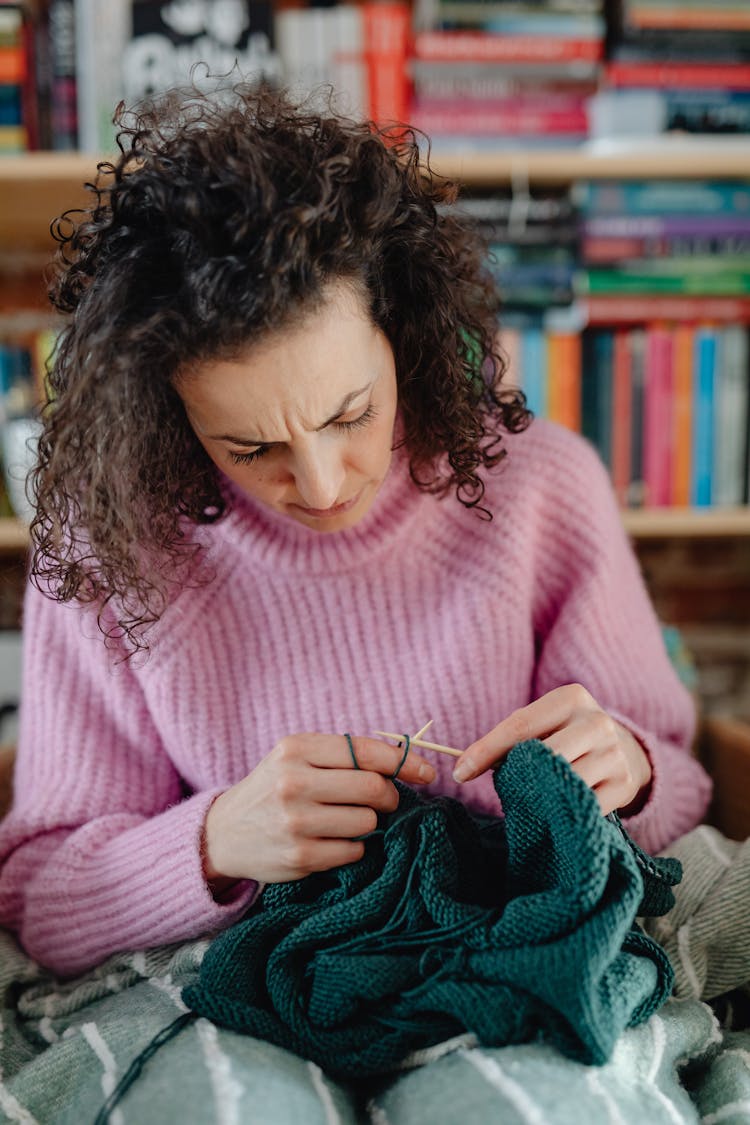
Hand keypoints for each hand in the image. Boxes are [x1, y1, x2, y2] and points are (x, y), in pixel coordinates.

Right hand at [203, 733, 435, 886]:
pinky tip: (329, 840)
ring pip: (368, 822)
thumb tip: (409, 763)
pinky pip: (355, 850)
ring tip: (342, 820)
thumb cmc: (274, 788)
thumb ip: (344, 756)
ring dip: (367, 823)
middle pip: (375, 788)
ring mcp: (296, 821)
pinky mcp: (299, 856)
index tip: (427, 772)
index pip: (366, 751)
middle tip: (382, 801)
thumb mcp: (297, 758)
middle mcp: (293, 782)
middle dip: (388, 796)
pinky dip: (352, 847)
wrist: (224, 833)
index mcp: (296, 749)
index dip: (404, 762)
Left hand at [453, 684, 651, 815]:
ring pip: (562, 783)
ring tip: (533, 797)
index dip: (486, 750)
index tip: (460, 772)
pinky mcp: (624, 784)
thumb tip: (464, 768)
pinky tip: (560, 807)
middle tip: (503, 788)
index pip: (520, 726)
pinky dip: (564, 811)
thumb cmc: (567, 735)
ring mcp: (614, 753)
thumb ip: (509, 738)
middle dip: (517, 775)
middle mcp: (597, 722)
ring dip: (540, 795)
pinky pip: (582, 806)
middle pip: (543, 755)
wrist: (625, 749)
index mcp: (571, 698)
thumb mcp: (543, 724)